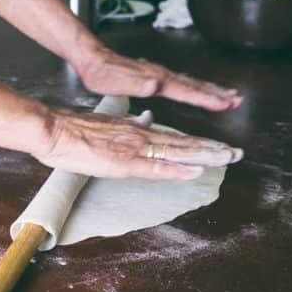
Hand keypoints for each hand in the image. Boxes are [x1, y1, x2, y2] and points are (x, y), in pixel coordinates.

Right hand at [34, 108, 243, 180]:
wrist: (54, 129)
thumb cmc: (74, 131)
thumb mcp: (108, 124)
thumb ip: (130, 125)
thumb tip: (148, 120)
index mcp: (137, 129)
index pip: (175, 137)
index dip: (199, 143)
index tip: (220, 147)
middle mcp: (140, 135)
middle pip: (183, 143)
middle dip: (212, 149)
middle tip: (238, 153)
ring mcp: (133, 148)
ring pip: (176, 152)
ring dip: (203, 156)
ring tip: (227, 158)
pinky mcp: (123, 161)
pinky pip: (154, 166)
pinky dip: (176, 169)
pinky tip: (193, 172)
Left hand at [79, 47, 242, 111]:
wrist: (92, 59)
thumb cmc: (103, 74)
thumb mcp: (119, 83)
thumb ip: (139, 84)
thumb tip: (156, 84)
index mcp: (157, 80)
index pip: (188, 90)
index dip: (207, 98)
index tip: (226, 103)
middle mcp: (161, 75)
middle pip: (195, 85)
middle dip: (217, 93)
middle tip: (238, 99)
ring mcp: (158, 73)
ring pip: (190, 82)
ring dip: (209, 89)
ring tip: (226, 94)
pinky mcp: (152, 74)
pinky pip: (180, 82)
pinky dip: (194, 86)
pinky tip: (195, 89)